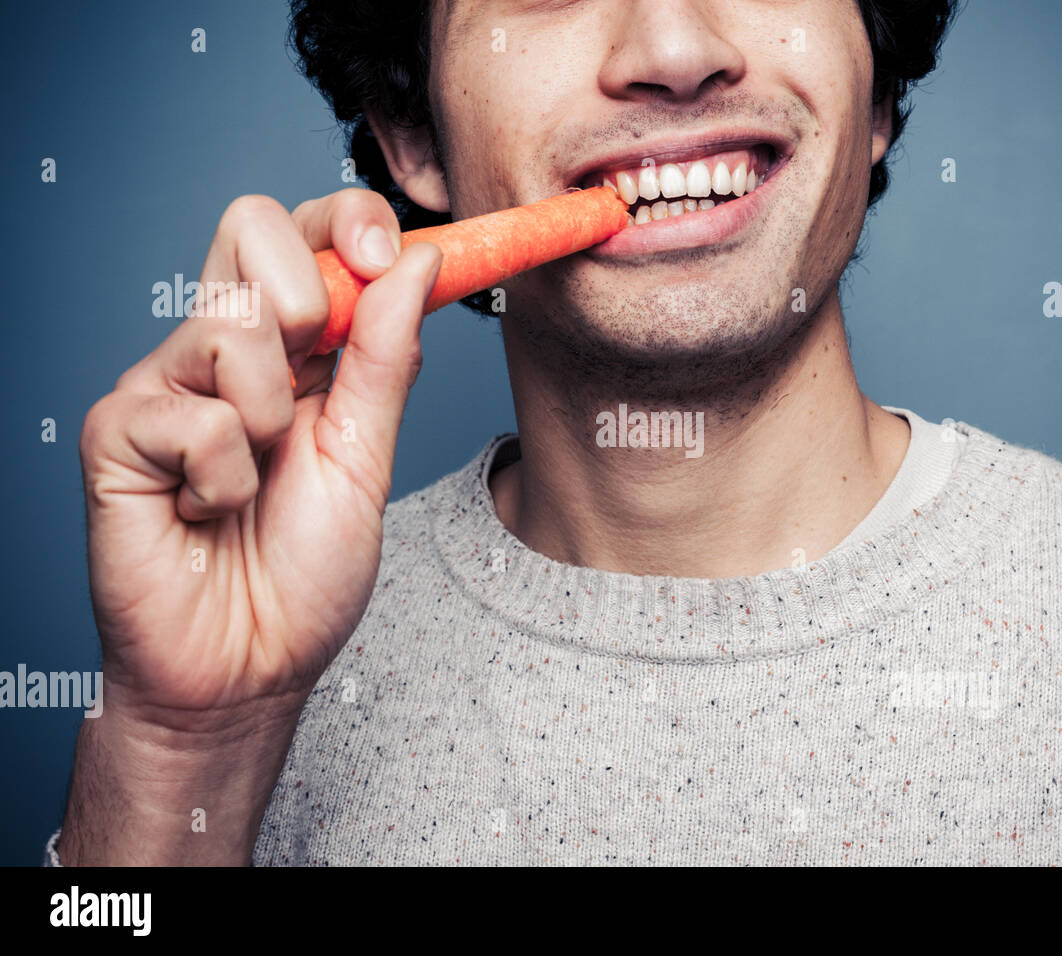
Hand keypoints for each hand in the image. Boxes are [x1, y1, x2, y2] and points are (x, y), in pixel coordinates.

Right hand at [79, 188, 440, 732]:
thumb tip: (420, 262)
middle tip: (314, 381)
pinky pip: (195, 416)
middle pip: (248, 225)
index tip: (390, 248)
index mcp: (287, 350)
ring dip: (273, 421)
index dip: (347, 219)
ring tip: (254, 484)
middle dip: (307, 296)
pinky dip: (226, 480)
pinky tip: (207, 513)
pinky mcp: (117, 432)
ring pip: (231, 327)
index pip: (303, 233)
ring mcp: (164, 385)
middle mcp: (221, 351)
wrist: (250, 668)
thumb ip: (387, 360)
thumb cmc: (304, 572)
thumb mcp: (367, 456)